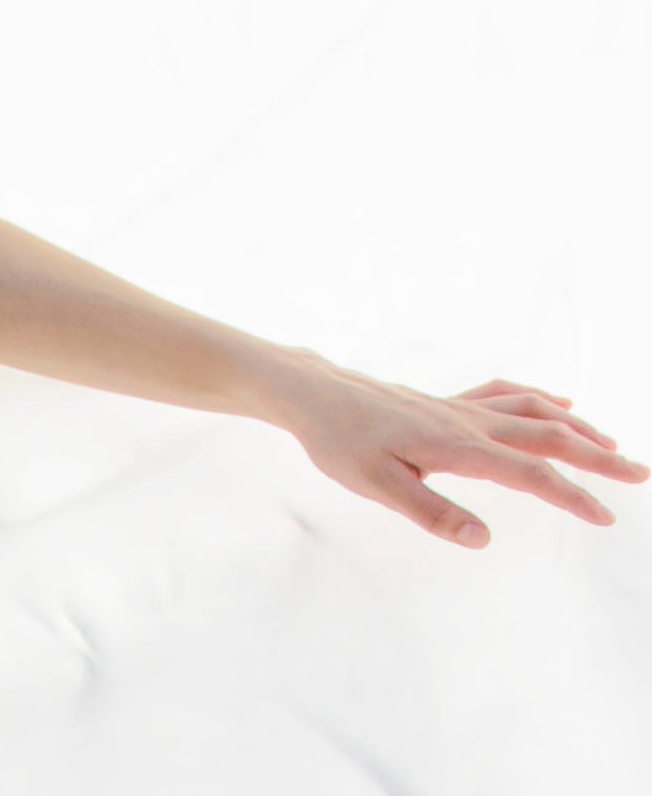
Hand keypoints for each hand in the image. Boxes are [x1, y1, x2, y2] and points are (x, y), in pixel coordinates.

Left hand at [262, 350, 646, 547]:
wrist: (312, 392)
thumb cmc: (338, 441)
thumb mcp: (376, 485)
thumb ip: (430, 512)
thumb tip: (483, 538)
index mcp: (457, 448)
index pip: (530, 474)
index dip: (572, 496)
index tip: (606, 516)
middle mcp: (467, 423)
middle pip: (546, 436)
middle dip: (595, 455)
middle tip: (639, 473)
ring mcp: (457, 408)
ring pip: (531, 410)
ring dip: (575, 426)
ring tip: (610, 443)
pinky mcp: (444, 401)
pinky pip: (503, 394)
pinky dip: (537, 398)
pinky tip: (557, 402)